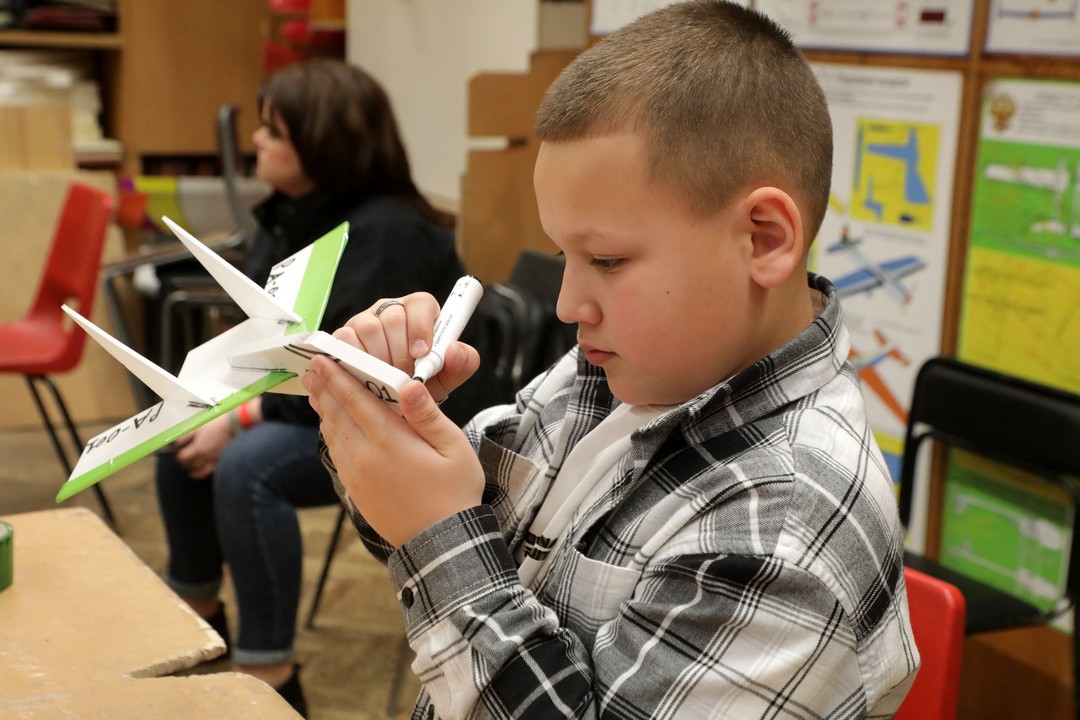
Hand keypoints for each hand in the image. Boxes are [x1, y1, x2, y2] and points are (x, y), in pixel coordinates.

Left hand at [174, 414, 233, 478]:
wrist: (234, 426)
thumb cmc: (217, 425)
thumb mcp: (198, 428)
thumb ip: (185, 437)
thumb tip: (176, 443)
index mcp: (198, 449)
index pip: (183, 458)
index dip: (178, 456)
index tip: (178, 454)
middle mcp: (205, 458)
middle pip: (190, 466)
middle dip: (185, 463)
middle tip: (185, 460)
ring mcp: (214, 461)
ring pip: (201, 472)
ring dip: (195, 472)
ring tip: (192, 471)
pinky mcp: (222, 461)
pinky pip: (212, 471)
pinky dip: (206, 472)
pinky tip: (205, 470)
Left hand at [303, 354, 484, 547]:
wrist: (442, 543)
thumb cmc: (455, 492)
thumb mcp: (454, 448)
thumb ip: (428, 415)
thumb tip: (409, 385)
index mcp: (390, 441)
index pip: (356, 399)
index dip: (338, 377)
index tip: (323, 358)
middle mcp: (365, 456)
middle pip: (337, 413)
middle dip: (324, 388)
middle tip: (312, 367)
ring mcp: (357, 475)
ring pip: (333, 434)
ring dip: (324, 409)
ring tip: (316, 390)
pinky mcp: (355, 490)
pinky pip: (336, 454)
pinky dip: (331, 433)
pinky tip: (331, 425)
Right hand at [331, 293, 480, 401]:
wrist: (393, 403)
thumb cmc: (422, 384)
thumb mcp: (446, 377)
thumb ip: (461, 364)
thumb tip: (457, 350)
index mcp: (419, 312)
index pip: (421, 303)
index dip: (421, 327)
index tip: (421, 353)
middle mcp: (391, 310)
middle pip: (394, 317)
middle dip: (400, 352)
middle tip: (404, 376)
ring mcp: (365, 320)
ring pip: (369, 327)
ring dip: (379, 358)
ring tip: (387, 379)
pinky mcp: (343, 335)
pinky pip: (345, 339)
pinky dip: (356, 360)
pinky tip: (365, 377)